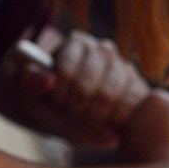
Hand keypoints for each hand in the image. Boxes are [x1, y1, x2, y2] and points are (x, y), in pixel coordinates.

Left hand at [18, 30, 148, 148]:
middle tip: (69, 118)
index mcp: (76, 42)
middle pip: (88, 85)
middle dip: (74, 110)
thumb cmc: (48, 100)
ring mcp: (125, 67)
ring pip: (109, 95)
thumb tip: (47, 81)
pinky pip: (128, 106)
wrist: (73, 113)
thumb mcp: (29, 93)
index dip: (57, 97)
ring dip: (91, 118)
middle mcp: (104, 49)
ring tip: (84, 122)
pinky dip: (112, 121)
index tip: (54, 107)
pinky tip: (103, 125)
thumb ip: (31, 85)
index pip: (66, 71)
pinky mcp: (139, 87)